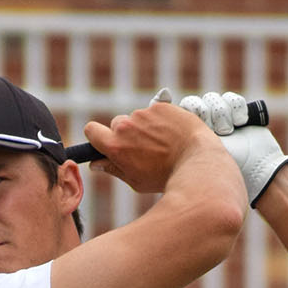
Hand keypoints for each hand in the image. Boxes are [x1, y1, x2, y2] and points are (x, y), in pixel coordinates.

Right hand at [80, 88, 228, 195]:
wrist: (197, 161)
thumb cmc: (166, 176)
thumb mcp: (136, 180)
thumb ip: (113, 169)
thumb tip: (95, 163)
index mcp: (115, 146)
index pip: (91, 130)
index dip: (97, 136)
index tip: (104, 140)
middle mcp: (126, 126)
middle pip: (116, 124)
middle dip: (126, 134)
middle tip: (144, 149)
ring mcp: (144, 114)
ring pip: (137, 118)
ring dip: (146, 127)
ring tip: (164, 144)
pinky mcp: (160, 106)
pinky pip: (155, 111)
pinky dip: (162, 120)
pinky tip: (173, 134)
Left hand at [176, 90, 287, 205]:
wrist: (255, 171)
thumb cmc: (222, 172)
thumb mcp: (198, 156)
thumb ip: (184, 142)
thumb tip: (168, 117)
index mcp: (191, 134)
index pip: (183, 110)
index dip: (190, 109)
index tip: (197, 117)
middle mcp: (205, 124)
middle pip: (197, 102)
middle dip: (207, 113)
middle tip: (217, 130)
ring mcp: (222, 118)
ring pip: (214, 99)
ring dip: (222, 114)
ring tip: (229, 131)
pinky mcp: (239, 113)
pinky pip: (232, 99)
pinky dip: (237, 110)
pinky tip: (240, 123)